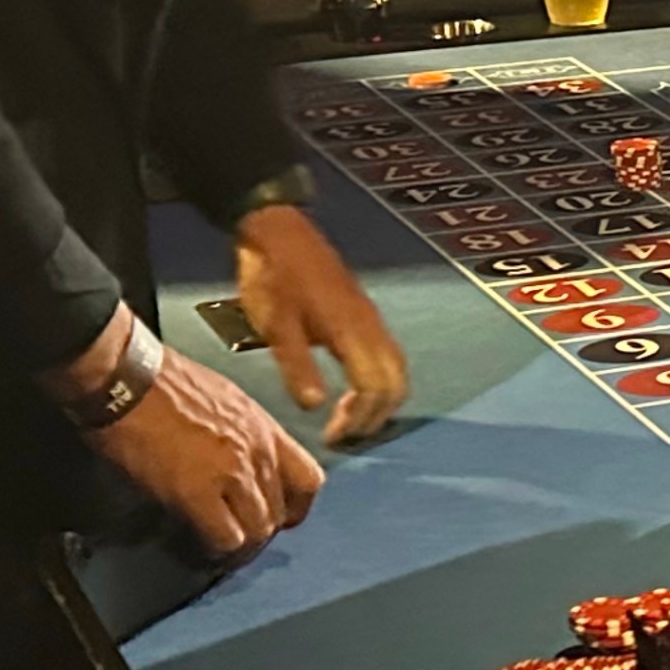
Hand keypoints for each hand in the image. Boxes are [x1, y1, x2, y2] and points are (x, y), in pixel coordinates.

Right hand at [86, 331, 323, 563]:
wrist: (126, 376)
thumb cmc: (163, 382)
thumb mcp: (224, 400)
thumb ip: (243, 435)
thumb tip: (240, 466)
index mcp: (265, 428)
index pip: (309, 481)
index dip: (293, 507)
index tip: (273, 516)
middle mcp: (258, 452)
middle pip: (280, 514)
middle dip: (258, 532)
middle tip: (233, 537)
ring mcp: (231, 473)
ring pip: (257, 531)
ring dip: (238, 547)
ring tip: (215, 546)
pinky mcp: (197, 493)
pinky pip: (225, 539)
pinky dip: (214, 550)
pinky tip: (197, 544)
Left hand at [233, 202, 409, 443]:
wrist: (278, 232)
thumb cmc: (274, 277)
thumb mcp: (277, 325)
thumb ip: (297, 366)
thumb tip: (314, 406)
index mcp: (352, 330)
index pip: (373, 388)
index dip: (357, 419)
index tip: (331, 437)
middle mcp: (370, 326)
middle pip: (395, 384)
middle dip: (375, 416)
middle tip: (344, 435)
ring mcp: (371, 318)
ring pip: (396, 370)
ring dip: (380, 401)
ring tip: (349, 418)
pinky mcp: (364, 314)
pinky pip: (388, 356)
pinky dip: (379, 382)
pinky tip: (352, 389)